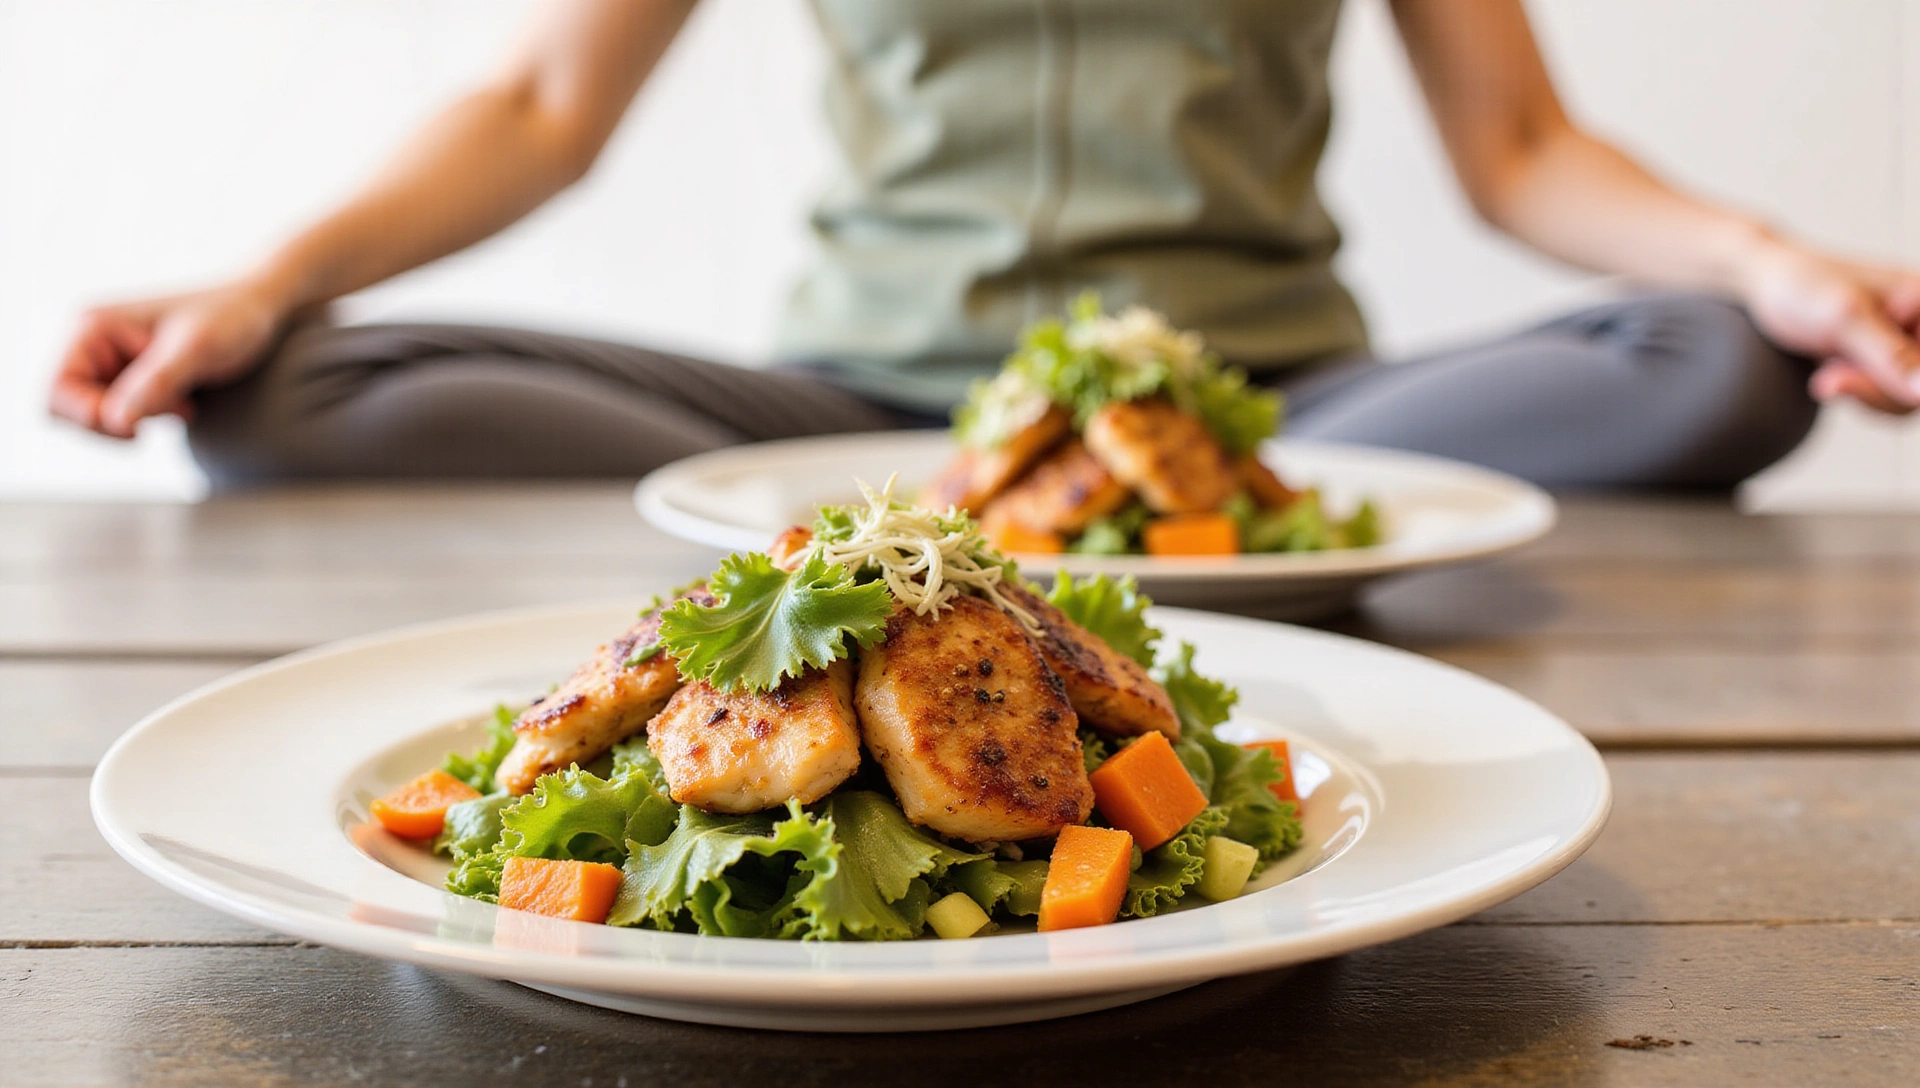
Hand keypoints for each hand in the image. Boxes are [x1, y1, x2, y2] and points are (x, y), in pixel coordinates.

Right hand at [48, 277, 290, 438]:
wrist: (260, 307)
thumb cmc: (231, 317)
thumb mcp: (197, 350)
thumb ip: (156, 383)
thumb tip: (114, 421)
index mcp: (91, 327)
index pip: (55, 392)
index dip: (89, 418)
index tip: (139, 426)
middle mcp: (92, 343)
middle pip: (69, 411)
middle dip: (116, 422)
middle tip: (170, 408)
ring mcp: (111, 362)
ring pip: (97, 418)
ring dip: (139, 421)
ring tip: (181, 400)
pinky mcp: (132, 378)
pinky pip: (123, 417)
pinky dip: (152, 419)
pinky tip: (184, 402)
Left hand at [1738, 239, 1919, 414]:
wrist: (1767, 283)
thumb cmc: (1803, 286)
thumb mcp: (1845, 319)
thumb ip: (1891, 356)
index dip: (1896, 382)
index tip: (1842, 374)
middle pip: (1918, 387)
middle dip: (1872, 389)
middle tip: (1828, 375)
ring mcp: (1903, 340)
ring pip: (1902, 396)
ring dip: (1860, 391)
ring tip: (1827, 370)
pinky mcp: (1882, 356)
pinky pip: (1883, 393)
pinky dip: (1855, 390)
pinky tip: (1830, 370)